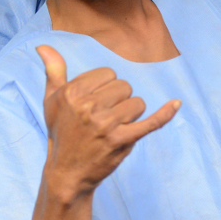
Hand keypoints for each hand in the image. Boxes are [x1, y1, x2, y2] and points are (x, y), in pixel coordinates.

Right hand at [39, 45, 179, 199]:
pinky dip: (165, 114)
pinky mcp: (121, 141)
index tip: (93, 104)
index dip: (104, 88)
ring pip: (137, 103)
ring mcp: (105, 125)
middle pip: (124, 86)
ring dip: (130, 115)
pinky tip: (176, 104)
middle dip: (118, 100)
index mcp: (72, 93)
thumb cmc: (61, 133)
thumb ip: (53, 71)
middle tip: (102, 119)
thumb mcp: (51, 101)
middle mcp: (88, 107)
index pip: (108, 73)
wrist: (67, 173)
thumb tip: (44, 46)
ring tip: (112, 128)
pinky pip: (150, 122)